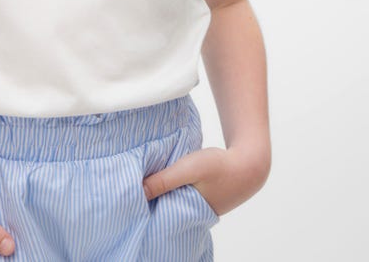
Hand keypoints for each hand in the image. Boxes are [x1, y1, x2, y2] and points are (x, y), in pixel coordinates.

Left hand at [142, 145, 268, 216]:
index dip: (147, 211)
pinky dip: (175, 190)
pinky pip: (184, 196)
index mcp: (190, 215)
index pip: (161, 218)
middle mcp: (195, 216)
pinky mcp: (205, 197)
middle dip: (153, 204)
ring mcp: (202, 207)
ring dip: (165, 194)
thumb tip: (137, 191)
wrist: (249, 161)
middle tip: (134, 193)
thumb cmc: (219, 166)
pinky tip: (168, 181)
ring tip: (148, 186)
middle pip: (167, 211)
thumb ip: (163, 180)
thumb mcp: (187, 169)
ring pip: (175, 202)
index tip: (131, 203)